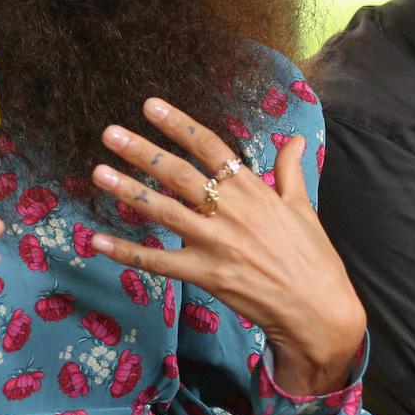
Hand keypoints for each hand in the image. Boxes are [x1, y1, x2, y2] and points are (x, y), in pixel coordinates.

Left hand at [88, 98, 364, 394]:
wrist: (318, 309)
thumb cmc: (312, 257)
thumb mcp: (304, 207)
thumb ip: (290, 170)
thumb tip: (296, 138)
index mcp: (252, 190)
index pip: (210, 147)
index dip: (179, 124)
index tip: (150, 105)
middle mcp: (230, 211)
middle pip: (179, 173)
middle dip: (142, 151)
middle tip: (109, 133)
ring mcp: (215, 243)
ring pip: (164, 211)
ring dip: (128, 192)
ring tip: (98, 172)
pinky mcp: (205, 274)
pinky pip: (157, 262)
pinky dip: (126, 252)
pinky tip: (96, 240)